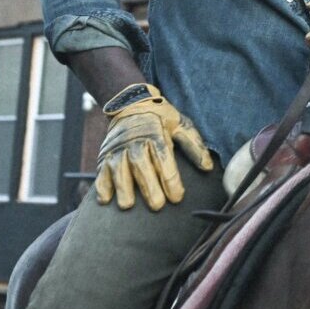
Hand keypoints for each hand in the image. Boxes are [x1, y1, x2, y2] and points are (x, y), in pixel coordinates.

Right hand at [95, 84, 212, 210]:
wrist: (130, 102)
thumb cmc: (160, 118)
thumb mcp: (180, 124)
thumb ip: (194, 145)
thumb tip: (208, 167)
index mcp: (155, 135)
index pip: (164, 159)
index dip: (171, 179)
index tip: (177, 197)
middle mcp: (134, 142)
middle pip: (141, 166)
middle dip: (149, 187)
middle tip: (157, 205)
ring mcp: (117, 150)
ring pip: (118, 169)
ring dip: (122, 188)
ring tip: (128, 205)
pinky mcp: (104, 156)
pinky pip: (101, 172)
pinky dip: (102, 185)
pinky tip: (106, 200)